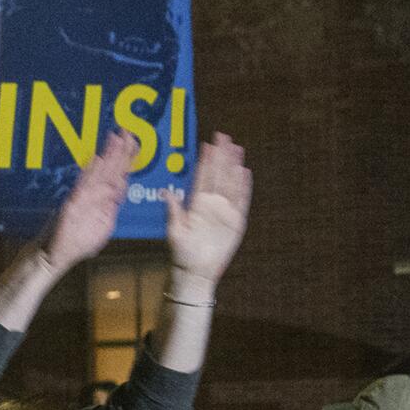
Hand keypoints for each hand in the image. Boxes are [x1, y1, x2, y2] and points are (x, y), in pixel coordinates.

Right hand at [41, 129, 136, 272]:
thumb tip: (118, 195)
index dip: (126, 160)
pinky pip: (83, 187)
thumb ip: (109, 211)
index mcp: (102, 203)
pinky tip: (96, 159)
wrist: (54, 256)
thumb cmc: (75, 245)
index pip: (118, 177)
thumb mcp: (101, 229)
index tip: (133, 143)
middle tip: (127, 132)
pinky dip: (90, 173)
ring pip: (98, 174)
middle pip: (110, 171)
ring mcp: (82, 200)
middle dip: (121, 151)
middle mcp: (93, 197)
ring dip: (108, 156)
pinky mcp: (71, 206)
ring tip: (115, 138)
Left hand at [165, 133, 252, 288]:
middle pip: (218, 175)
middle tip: (223, 136)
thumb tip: (164, 191)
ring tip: (236, 148)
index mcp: (197, 204)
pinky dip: (243, 187)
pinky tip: (244, 172)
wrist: (195, 272)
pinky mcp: (236, 221)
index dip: (205, 161)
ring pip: (231, 183)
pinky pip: (241, 201)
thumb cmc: (182, 253)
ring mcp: (225, 211)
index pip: (202, 177)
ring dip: (233, 166)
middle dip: (221, 156)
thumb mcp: (174, 230)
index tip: (207, 144)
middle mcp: (212, 204)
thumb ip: (173, 210)